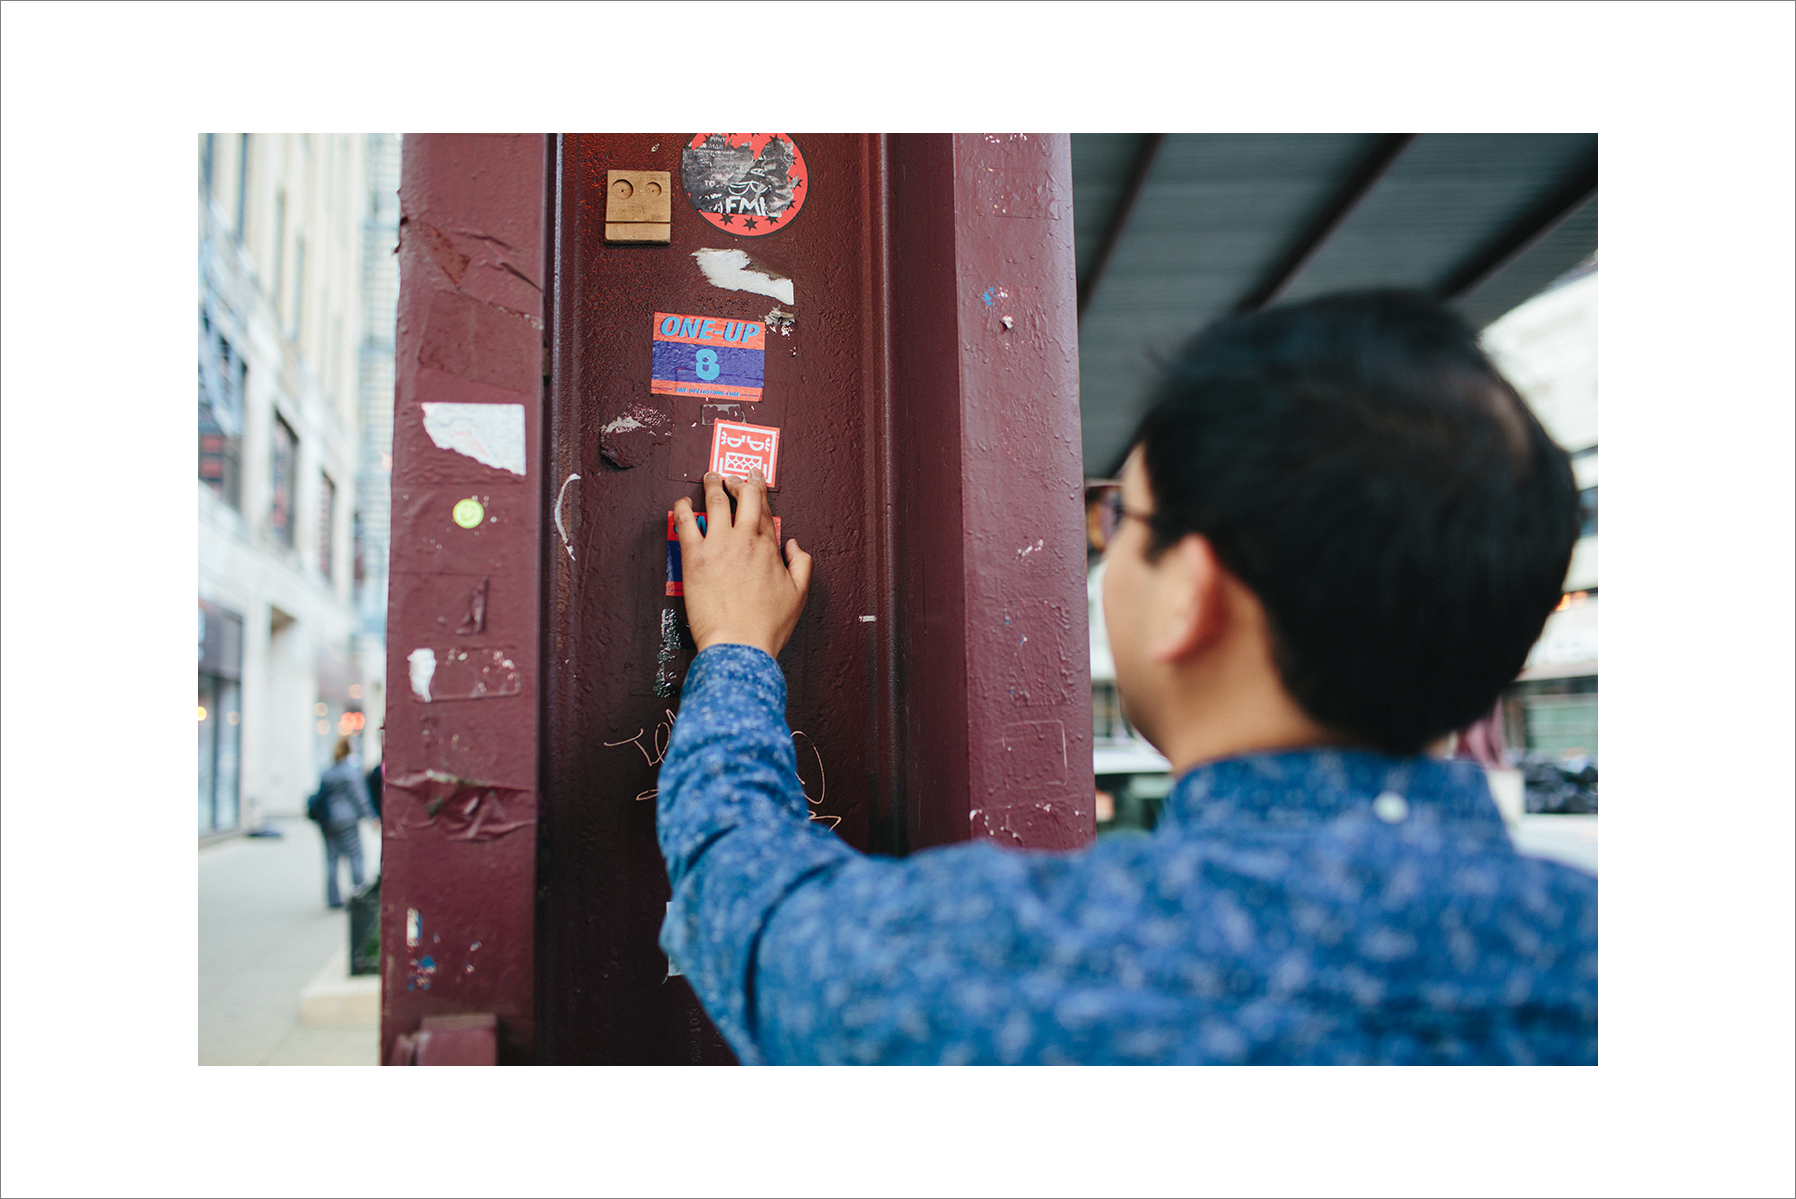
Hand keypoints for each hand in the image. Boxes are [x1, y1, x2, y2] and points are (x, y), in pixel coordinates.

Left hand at [673, 470, 812, 656]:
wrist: (739, 643)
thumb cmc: (765, 625)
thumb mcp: (798, 595)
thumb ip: (801, 565)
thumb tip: (795, 546)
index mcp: (768, 547)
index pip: (764, 509)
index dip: (759, 491)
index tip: (755, 482)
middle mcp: (744, 539)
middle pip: (743, 497)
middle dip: (739, 481)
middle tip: (733, 477)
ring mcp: (718, 545)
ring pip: (715, 502)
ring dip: (712, 485)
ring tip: (709, 478)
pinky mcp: (695, 556)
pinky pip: (686, 521)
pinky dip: (684, 507)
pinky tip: (683, 503)